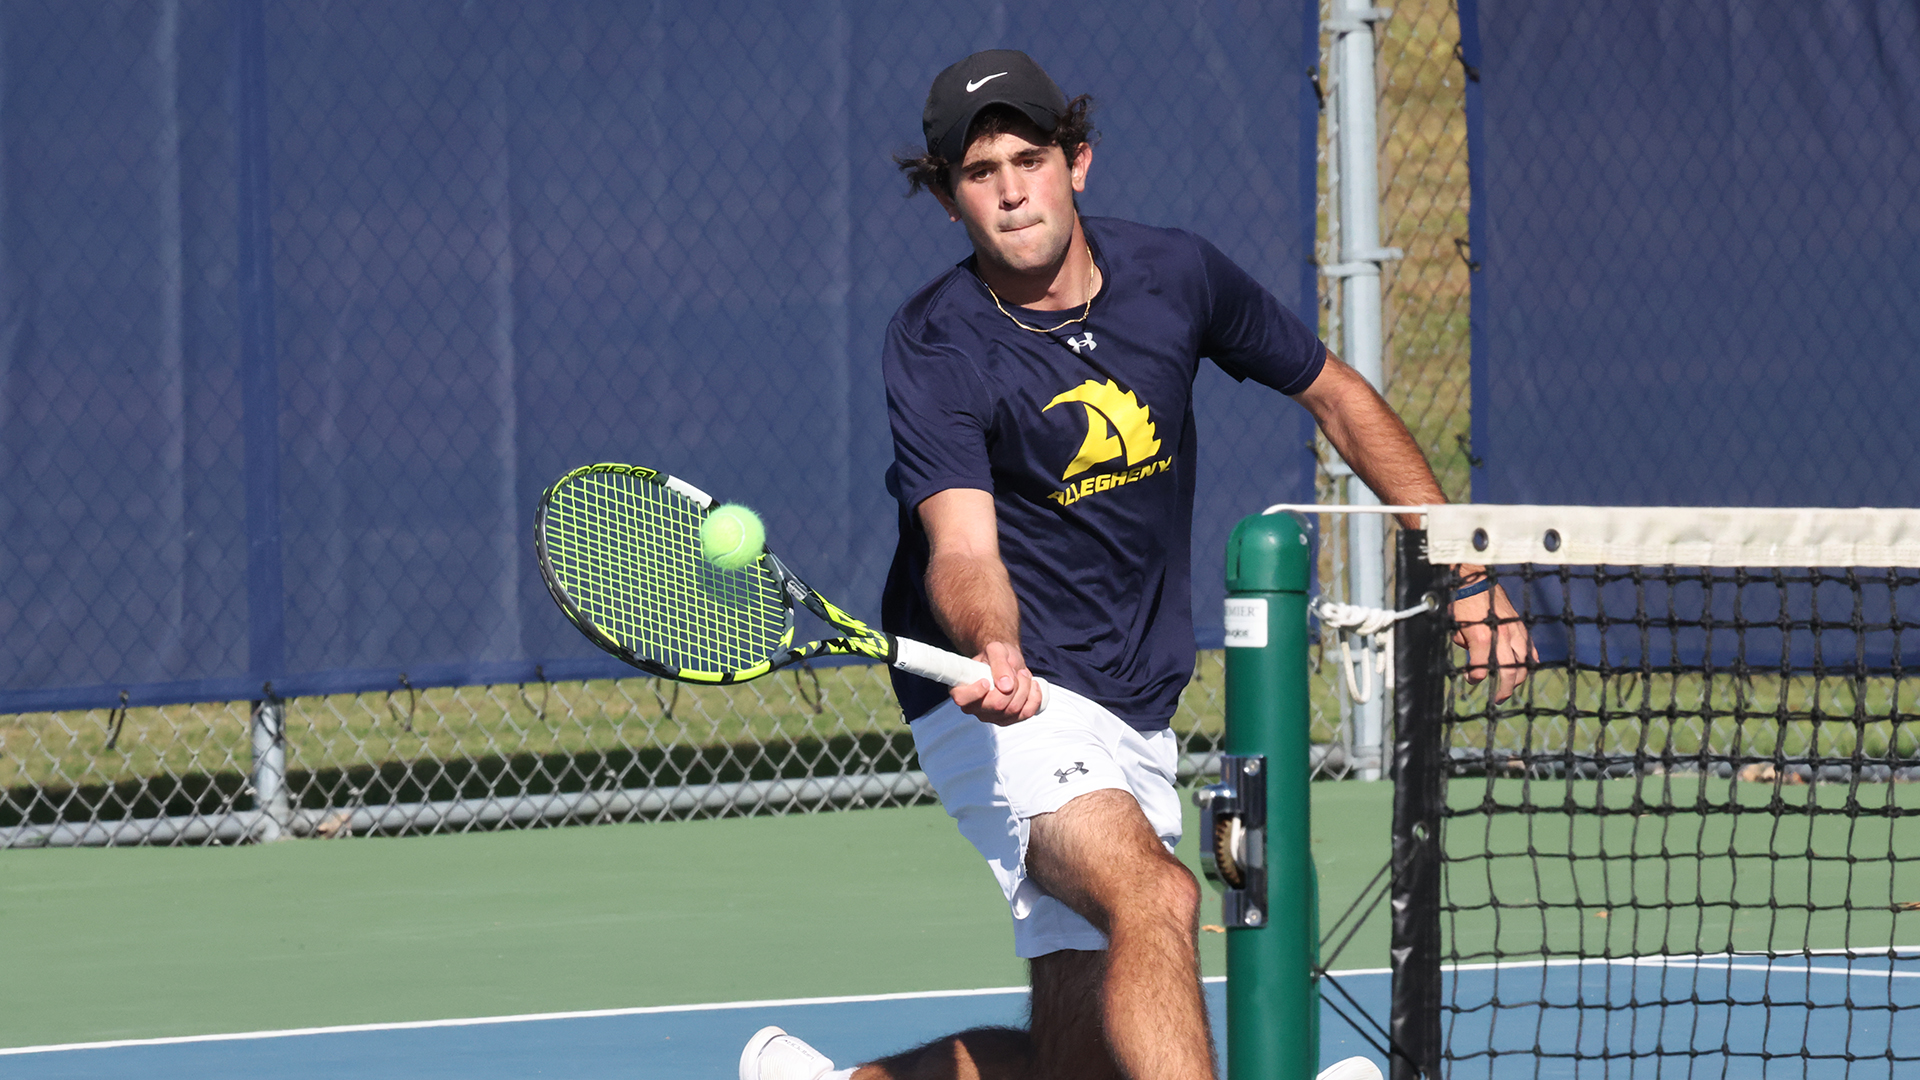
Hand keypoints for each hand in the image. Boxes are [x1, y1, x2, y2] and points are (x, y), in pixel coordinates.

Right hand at [950, 640, 1042, 725]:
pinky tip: (1032, 686)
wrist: (1008, 661)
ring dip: (1025, 689)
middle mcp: (974, 707)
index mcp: (962, 688)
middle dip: (1013, 685)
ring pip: (1013, 710)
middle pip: (996, 705)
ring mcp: (991, 716)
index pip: (962, 699)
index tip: (986, 680)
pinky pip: (1026, 714)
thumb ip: (999, 664)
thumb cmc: (997, 655)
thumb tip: (1006, 686)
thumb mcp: (996, 650)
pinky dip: (1034, 698)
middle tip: (1015, 671)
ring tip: (1023, 675)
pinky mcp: (1008, 720)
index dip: (975, 692)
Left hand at [1450, 578, 1535, 702]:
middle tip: (1498, 698)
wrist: (1474, 580)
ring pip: (1523, 662)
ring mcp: (1515, 631)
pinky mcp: (1520, 626)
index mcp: (1482, 637)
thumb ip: (1465, 646)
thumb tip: (1472, 665)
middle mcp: (1502, 636)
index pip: (1481, 668)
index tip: (1471, 679)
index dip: (1475, 677)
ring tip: (1511, 686)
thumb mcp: (1457, 627)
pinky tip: (1525, 668)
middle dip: (1503, 688)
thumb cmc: (1462, 604)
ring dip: (1518, 678)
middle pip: (1509, 671)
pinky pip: (1530, 648)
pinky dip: (1528, 660)